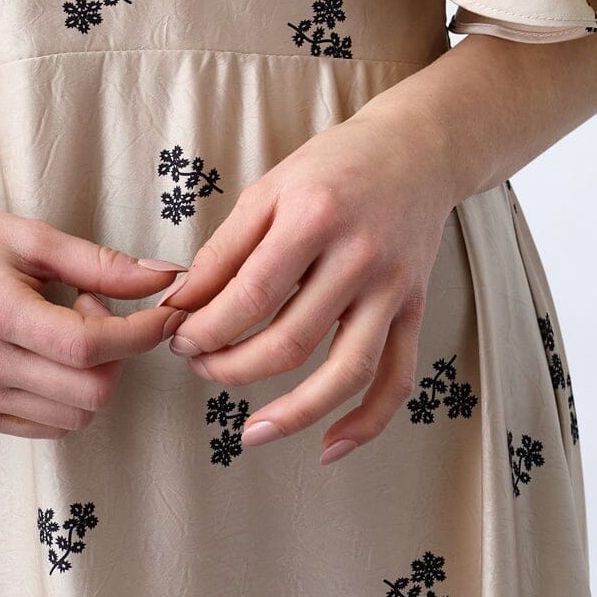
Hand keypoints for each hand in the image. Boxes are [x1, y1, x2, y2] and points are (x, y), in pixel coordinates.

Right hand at [0, 188, 189, 438]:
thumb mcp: (33, 237)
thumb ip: (101, 265)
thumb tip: (165, 278)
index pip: (90, 347)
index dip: (143, 333)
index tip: (169, 310)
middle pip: (91, 392)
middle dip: (119, 353)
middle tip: (98, 306)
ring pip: (74, 416)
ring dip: (94, 374)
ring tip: (68, 325)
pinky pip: (47, 425)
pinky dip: (68, 395)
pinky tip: (50, 351)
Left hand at [157, 103, 458, 464]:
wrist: (416, 149)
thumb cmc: (335, 164)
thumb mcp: (271, 188)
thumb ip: (226, 248)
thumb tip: (182, 304)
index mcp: (315, 218)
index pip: (251, 295)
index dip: (207, 328)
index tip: (179, 339)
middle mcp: (359, 257)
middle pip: (290, 341)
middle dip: (232, 366)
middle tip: (200, 366)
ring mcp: (392, 288)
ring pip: (344, 373)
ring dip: (293, 413)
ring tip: (249, 432)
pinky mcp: (414, 309)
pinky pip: (395, 379)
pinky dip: (366, 423)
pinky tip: (329, 447)